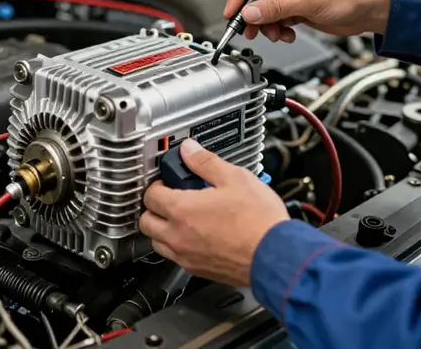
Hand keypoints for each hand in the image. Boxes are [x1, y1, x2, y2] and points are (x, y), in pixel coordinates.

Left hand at [140, 139, 289, 286]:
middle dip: (154, 207)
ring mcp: (187, 257)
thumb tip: (190, 150)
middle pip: (146, 222)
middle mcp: (179, 236)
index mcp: (182, 210)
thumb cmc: (258, 219)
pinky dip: (177, 245)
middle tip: (170, 197)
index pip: (150, 196)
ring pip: (157, 243)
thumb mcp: (234, 177)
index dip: (156, 184)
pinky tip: (196, 235)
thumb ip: (206, 162)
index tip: (167, 180)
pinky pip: (176, 258)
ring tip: (181, 216)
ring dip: (162, 228)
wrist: (274, 254)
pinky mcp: (199, 270)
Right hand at [224, 0, 390, 42]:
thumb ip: (276, 8)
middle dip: (253, 14)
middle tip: (249, 30)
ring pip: (266, 8)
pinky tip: (288, 34)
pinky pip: (277, 17)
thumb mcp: (308, 1)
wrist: (372, 9)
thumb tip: (250, 13)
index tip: (232, 13)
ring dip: (267, 24)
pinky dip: (278, 28)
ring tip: (276, 34)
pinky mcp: (298, 6)